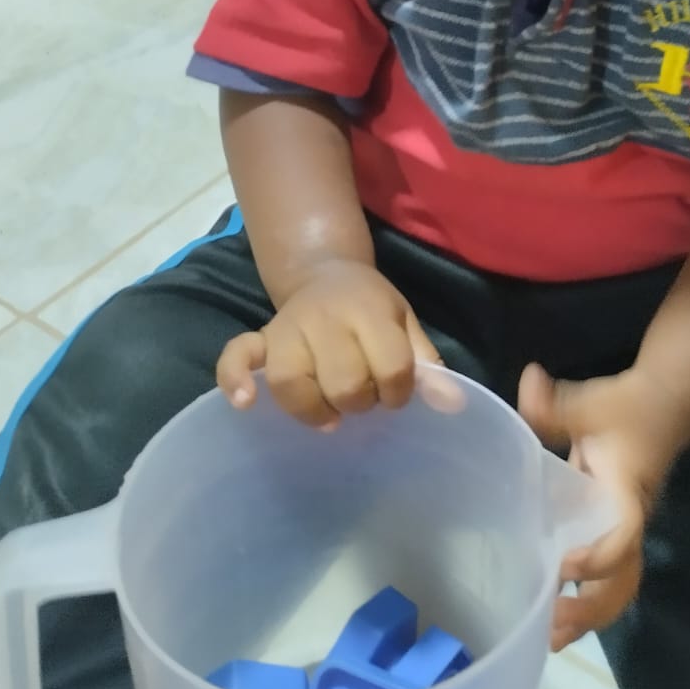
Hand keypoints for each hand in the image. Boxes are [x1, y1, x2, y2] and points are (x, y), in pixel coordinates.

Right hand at [217, 261, 442, 429]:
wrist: (326, 272)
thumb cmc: (371, 307)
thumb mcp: (405, 323)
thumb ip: (426, 364)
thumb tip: (453, 404)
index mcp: (370, 312)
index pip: (392, 366)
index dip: (399, 392)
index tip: (396, 392)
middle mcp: (326, 319)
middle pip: (344, 381)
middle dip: (359, 402)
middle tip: (362, 398)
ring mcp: (287, 329)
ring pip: (291, 381)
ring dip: (314, 408)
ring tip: (329, 416)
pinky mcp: (261, 338)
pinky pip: (237, 357)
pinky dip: (235, 379)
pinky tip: (246, 403)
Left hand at [519, 363, 682, 650]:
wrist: (665, 406)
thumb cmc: (628, 406)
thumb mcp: (591, 400)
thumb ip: (556, 403)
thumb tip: (529, 381)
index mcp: (627, 492)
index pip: (623, 533)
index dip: (600, 557)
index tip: (564, 569)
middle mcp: (630, 520)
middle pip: (624, 580)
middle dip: (592, 608)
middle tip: (551, 627)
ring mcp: (625, 531)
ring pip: (619, 587)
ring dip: (590, 616)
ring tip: (549, 639)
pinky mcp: (615, 533)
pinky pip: (608, 579)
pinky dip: (586, 603)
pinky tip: (552, 619)